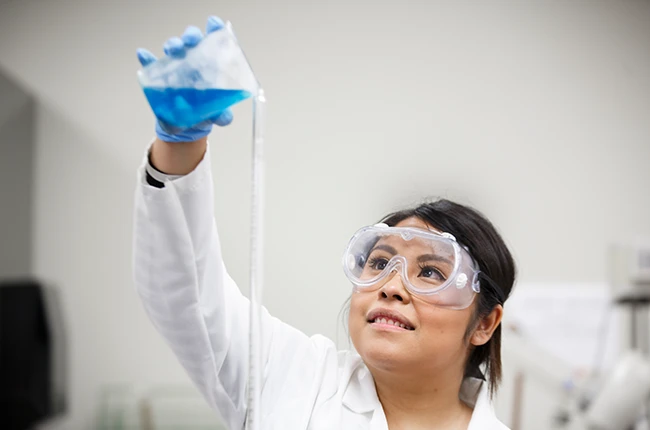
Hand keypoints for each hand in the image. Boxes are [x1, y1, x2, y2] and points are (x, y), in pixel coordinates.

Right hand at [136, 16, 233, 142]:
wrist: (187, 127)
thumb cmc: (206, 113)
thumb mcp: (217, 115)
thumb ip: (222, 115)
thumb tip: (224, 118)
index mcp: (211, 64)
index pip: (214, 41)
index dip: (214, 29)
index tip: (213, 24)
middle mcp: (194, 60)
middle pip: (192, 39)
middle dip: (191, 35)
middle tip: (191, 41)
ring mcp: (177, 67)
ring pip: (174, 48)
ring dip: (172, 44)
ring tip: (172, 50)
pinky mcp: (161, 76)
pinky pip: (152, 64)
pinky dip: (147, 59)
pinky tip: (144, 55)